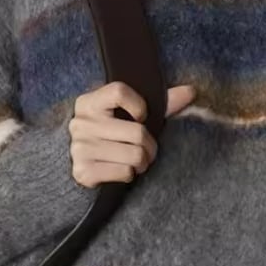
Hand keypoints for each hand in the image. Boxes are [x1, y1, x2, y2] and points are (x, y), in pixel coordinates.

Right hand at [69, 81, 195, 187]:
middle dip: (150, 146)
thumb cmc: (110, 136)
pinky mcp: (83, 171)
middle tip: (146, 150)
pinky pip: (125, 172)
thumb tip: (190, 91)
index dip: (139, 105)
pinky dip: (129, 175)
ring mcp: (80, 148)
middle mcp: (82, 123)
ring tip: (136, 162)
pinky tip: (121, 171)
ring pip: (135, 155)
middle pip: (137, 132)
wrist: (75, 165)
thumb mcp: (126, 116)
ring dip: (142, 163)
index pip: (119, 91)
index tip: (141, 116)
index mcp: (89, 103)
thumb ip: (159, 104)